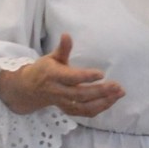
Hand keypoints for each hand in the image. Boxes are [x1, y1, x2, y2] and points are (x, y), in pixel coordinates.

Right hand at [0, 32, 124, 117]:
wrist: (30, 90)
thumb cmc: (44, 70)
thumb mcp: (51, 57)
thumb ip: (63, 49)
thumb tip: (67, 34)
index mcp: (54, 76)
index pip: (71, 78)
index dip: (86, 77)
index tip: (102, 74)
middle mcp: (58, 91)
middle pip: (80, 94)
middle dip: (100, 91)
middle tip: (117, 86)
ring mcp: (63, 103)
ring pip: (84, 107)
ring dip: (103, 102)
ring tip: (119, 94)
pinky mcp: (68, 110)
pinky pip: (85, 113)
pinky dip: (99, 108)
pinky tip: (111, 100)